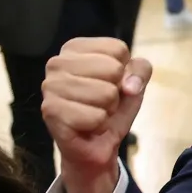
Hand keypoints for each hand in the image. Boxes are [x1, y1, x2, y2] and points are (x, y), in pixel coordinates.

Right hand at [44, 38, 150, 192]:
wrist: (96, 144)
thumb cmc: (111, 107)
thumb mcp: (133, 83)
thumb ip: (140, 70)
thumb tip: (129, 86)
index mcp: (74, 48)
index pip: (118, 49)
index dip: (124, 71)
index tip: (110, 83)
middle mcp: (57, 62)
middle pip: (113, 69)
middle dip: (116, 92)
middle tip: (102, 103)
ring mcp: (50, 86)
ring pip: (106, 93)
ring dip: (107, 110)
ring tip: (94, 113)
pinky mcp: (51, 111)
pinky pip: (96, 117)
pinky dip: (99, 126)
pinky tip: (87, 126)